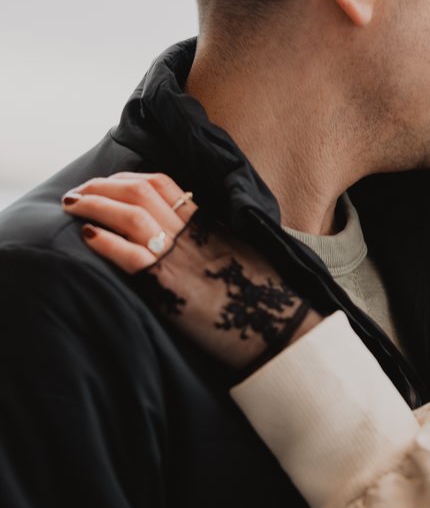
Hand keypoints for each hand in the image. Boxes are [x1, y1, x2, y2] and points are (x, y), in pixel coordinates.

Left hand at [62, 172, 320, 370]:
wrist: (278, 328)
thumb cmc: (263, 301)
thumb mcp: (241, 259)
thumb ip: (216, 245)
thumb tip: (198, 246)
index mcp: (209, 224)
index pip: (164, 184)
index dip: (129, 178)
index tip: (110, 182)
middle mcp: (192, 233)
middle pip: (139, 192)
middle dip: (102, 187)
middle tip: (78, 192)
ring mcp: (180, 256)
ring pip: (128, 215)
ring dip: (94, 205)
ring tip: (72, 205)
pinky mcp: (169, 285)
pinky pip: (129, 254)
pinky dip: (104, 241)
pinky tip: (86, 235)